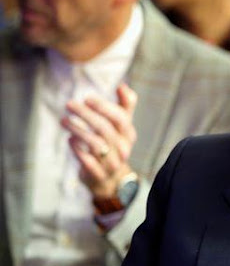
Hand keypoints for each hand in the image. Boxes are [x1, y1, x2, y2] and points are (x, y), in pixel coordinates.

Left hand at [61, 83, 137, 197]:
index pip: (120, 118)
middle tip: (69, 104)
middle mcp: (123, 149)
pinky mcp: (98, 174)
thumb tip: (123, 86)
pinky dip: (77, 149)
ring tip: (64, 121)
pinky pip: (88, 162)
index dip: (104, 107)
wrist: (111, 180)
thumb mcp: (122, 127)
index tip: (87, 98)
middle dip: (86, 115)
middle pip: (105, 129)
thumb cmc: (114, 146)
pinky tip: (70, 139)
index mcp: (129, 135)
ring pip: (96, 144)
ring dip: (77, 130)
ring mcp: (112, 163)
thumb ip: (125, 106)